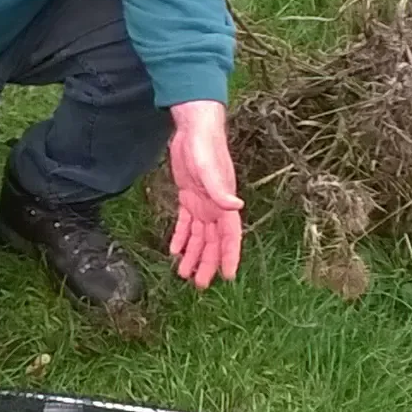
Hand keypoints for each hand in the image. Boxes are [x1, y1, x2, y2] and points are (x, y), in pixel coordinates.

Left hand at [167, 100, 242, 288]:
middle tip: (199, 284)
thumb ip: (221, 189)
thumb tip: (236, 207)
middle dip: (208, 263)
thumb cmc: (205, 146)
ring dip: (193, 254)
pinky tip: (175, 250)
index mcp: (225, 203)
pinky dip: (182, 237)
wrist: (194, 127)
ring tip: (184, 274)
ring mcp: (202, 203)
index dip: (230, 256)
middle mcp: (216, 207)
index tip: (228, 277)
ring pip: (199, 236)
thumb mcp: (210, 168)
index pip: (230, 236)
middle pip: (213, 242)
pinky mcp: (189, 196)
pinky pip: (186, 223)